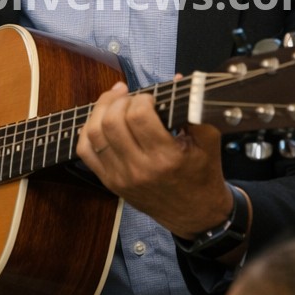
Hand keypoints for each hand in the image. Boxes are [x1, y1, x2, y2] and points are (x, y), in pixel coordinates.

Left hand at [77, 81, 227, 236]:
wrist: (196, 215)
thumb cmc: (202, 175)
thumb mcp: (208, 141)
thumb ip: (195, 109)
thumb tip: (176, 80)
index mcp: (166, 157)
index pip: (139, 116)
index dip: (142, 98)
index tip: (150, 98)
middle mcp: (140, 169)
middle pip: (112, 122)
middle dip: (119, 100)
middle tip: (131, 97)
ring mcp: (121, 177)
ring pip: (94, 134)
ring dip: (101, 110)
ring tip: (114, 102)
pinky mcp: (111, 183)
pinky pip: (86, 152)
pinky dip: (88, 131)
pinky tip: (100, 121)